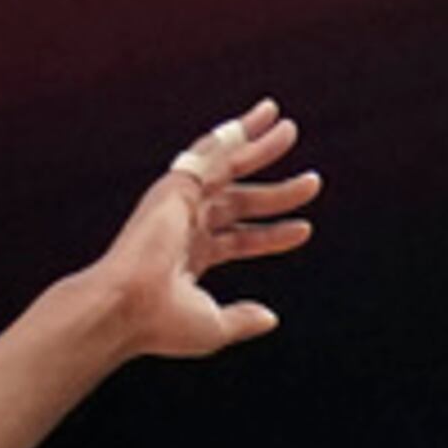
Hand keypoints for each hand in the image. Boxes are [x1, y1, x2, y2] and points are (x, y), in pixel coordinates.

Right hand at [87, 99, 319, 360]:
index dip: (273, 234)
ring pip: (229, 167)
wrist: (132, 306)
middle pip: (241, 201)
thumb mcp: (215, 326)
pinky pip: (212, 152)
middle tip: (315, 182)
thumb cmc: (164, 323)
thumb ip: (242, 319)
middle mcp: (186, 223)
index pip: (241, 238)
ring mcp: (181, 201)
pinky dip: (236, 134)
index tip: (304, 229)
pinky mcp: (178, 185)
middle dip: (278, 192)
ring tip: (289, 128)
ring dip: (260, 147)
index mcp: (192, 254)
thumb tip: (270, 318)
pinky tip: (261, 121)